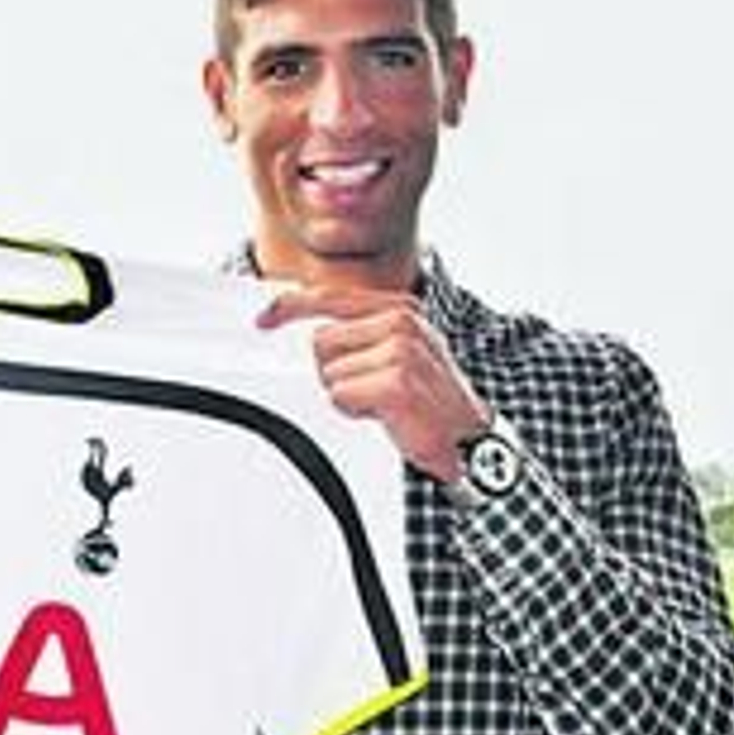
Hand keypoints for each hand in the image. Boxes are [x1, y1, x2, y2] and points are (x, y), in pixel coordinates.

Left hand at [258, 286, 490, 482]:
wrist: (470, 438)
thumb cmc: (428, 400)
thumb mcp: (396, 354)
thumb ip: (357, 336)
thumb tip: (304, 335)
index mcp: (400, 309)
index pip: (330, 296)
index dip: (290, 307)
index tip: (264, 319)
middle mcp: (401, 322)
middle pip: (320, 341)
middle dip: (331, 371)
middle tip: (364, 390)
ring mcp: (401, 349)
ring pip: (328, 371)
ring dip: (345, 394)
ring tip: (378, 403)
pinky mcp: (396, 381)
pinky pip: (340, 394)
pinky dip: (354, 410)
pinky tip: (382, 415)